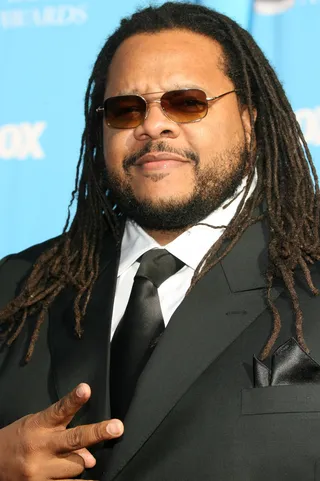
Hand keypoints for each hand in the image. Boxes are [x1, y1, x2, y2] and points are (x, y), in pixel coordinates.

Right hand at [0, 383, 123, 480]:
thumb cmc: (20, 439)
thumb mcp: (37, 426)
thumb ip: (63, 433)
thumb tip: (91, 458)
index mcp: (39, 425)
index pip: (59, 410)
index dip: (74, 399)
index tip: (86, 389)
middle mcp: (41, 448)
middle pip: (74, 439)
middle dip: (97, 433)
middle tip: (117, 427)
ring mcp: (40, 471)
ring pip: (76, 466)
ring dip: (80, 462)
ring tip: (71, 458)